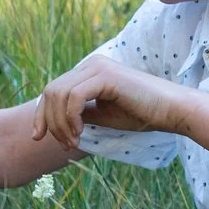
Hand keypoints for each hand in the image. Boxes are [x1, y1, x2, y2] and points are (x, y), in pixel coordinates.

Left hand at [31, 55, 193, 149]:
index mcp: (88, 71)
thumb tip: (54, 123)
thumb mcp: (101, 115)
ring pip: (58, 95)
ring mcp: (97, 67)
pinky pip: (74, 97)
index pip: (52, 90)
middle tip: (66, 144)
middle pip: (50, 91)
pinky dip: (70, 118)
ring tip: (74, 142)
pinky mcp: (105, 76)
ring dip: (60, 124)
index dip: (41, 114)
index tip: (38, 137)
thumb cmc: (140, 114)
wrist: (170, 110)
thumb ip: (79, 114)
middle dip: (50, 122)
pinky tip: (80, 132)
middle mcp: (90, 64)